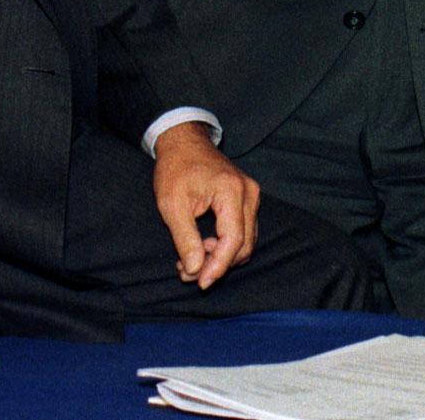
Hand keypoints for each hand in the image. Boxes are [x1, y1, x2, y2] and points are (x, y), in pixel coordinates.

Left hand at [153, 121, 258, 287]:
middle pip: (244, 245)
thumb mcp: (172, 205)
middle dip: (217, 264)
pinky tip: (203, 245)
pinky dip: (226, 245)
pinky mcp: (247, 197)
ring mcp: (252, 194)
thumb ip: (185, 239)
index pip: (233, 240)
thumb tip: (194, 270)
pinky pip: (243, 230)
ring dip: (221, 257)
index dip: (217, 266)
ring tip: (191, 258)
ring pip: (246, 241)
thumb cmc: (176, 169)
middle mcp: (249, 193)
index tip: (199, 282)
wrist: (184, 142)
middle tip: (187, 271)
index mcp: (232, 191)